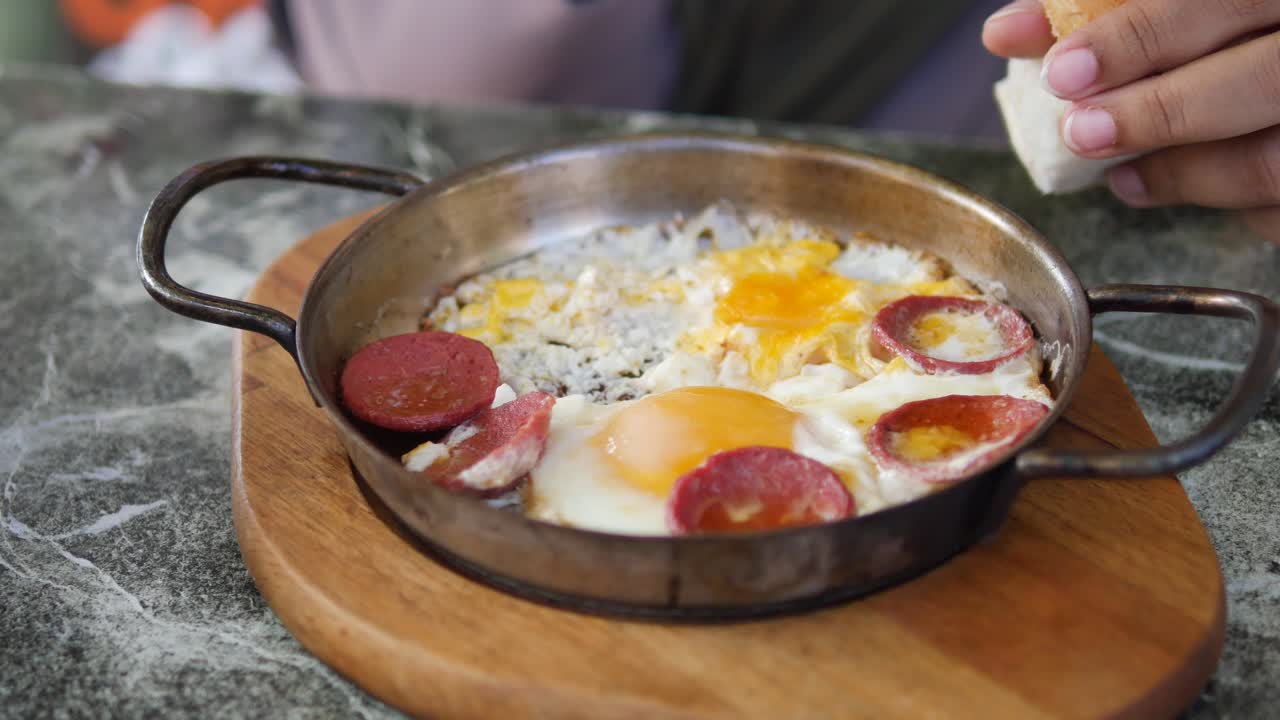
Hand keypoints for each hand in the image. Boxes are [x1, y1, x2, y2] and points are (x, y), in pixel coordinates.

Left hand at [982, 0, 1279, 226]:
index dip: (1141, 34)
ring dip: (1181, 171)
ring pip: (1269, 160)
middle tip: (1079, 130)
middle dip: (1158, 111)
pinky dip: (1213, 199)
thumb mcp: (1173, 5)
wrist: (1265, 70)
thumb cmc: (1215, 34)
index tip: (1062, 70)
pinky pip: (1276, 204)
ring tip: (1116, 171)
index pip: (1223, 0)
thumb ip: (1098, 4)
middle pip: (1259, 82)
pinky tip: (1152, 185)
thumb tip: (1006, 33)